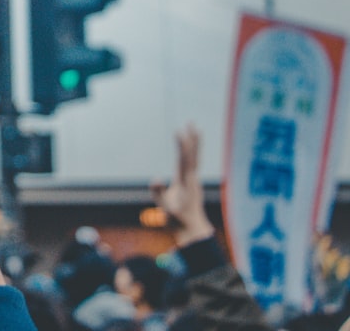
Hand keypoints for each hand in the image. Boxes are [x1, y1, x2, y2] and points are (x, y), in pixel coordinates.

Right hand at [151, 125, 215, 245]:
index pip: (184, 160)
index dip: (182, 145)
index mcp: (185, 182)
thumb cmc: (177, 219)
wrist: (193, 229)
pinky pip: (194, 162)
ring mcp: (194, 180)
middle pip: (194, 155)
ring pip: (195, 157)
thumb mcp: (165, 208)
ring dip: (195, 142)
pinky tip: (191, 147)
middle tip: (192, 123)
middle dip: (193, 139)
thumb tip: (155, 178)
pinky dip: (193, 151)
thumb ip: (159, 193)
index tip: (179, 132)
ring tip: (194, 128)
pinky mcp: (193, 183)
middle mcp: (192, 179)